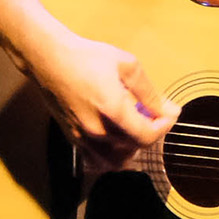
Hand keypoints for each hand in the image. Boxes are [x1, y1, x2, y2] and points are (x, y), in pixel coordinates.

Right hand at [28, 32, 179, 170]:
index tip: (169, 113)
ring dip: (131, 149)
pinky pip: (97, 160)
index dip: (164, 127)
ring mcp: (82, 137)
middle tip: (153, 114)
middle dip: (150, 132)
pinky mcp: (72, 138)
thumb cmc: (87, 57)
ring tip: (135, 128)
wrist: (48, 59)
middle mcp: (97, 130)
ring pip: (116, 161)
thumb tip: (168, 109)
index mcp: (113, 110)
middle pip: (135, 148)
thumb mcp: (127, 66)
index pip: (148, 136)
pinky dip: (111, 156)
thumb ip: (149, 92)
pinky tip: (116, 139)